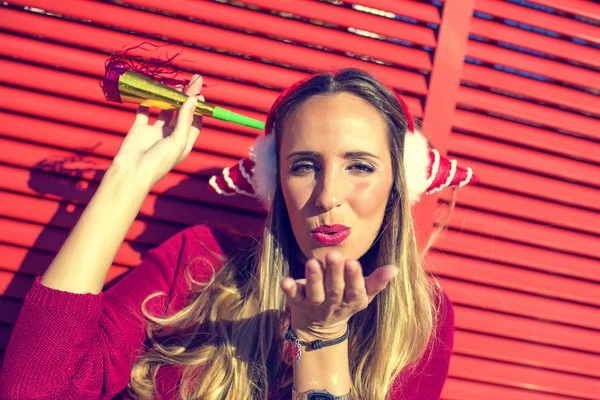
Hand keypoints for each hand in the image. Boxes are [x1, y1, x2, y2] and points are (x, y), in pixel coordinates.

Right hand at [111, 74, 203, 187]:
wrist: (131, 172)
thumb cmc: (159, 161)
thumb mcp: (178, 141)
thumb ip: (184, 119)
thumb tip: (193, 99)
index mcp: (183, 142)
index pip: (195, 122)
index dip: (199, 108)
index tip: (200, 94)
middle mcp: (170, 136)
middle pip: (182, 113)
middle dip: (188, 97)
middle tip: (195, 79)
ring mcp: (155, 132)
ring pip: (164, 110)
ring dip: (170, 97)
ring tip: (176, 82)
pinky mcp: (139, 129)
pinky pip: (143, 111)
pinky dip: (146, 101)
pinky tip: (151, 89)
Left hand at [280, 251, 397, 339]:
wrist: (320, 328)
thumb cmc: (345, 299)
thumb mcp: (364, 293)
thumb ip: (378, 281)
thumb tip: (394, 268)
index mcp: (352, 301)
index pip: (354, 291)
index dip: (354, 278)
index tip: (352, 263)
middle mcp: (333, 304)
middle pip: (334, 290)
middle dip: (334, 273)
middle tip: (334, 255)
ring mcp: (314, 304)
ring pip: (314, 293)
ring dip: (313, 279)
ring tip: (313, 263)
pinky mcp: (298, 302)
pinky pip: (294, 297)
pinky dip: (290, 289)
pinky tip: (286, 280)